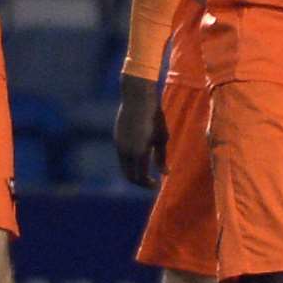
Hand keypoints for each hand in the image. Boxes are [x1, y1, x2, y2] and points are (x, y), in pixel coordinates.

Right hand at [114, 73, 167, 187]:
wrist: (137, 97)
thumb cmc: (154, 116)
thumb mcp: (161, 137)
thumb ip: (161, 157)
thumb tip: (165, 173)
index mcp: (139, 152)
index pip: (141, 178)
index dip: (149, 184)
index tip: (157, 185)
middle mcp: (126, 151)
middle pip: (130, 176)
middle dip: (140, 182)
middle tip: (152, 182)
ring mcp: (119, 145)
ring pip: (124, 167)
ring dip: (135, 172)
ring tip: (147, 170)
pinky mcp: (117, 138)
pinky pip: (122, 157)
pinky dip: (130, 162)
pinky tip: (141, 156)